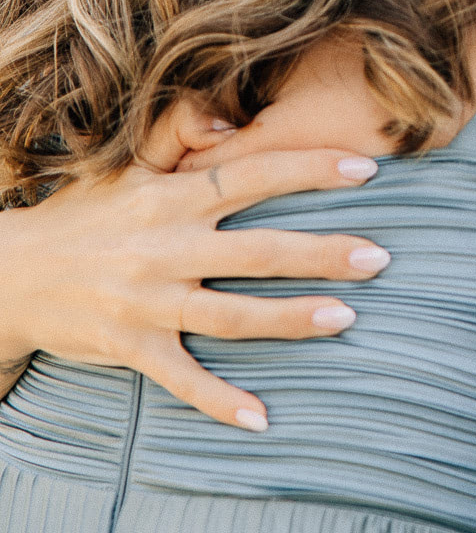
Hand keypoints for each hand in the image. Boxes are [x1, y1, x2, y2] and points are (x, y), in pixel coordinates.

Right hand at [0, 102, 391, 431]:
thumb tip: (230, 113)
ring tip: (346, 319)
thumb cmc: (83, 214)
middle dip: (323, 253)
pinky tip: (263, 419)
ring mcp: (148, 301)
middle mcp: (164, 246)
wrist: (10, 272)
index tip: (367, 167)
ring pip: (231, 315)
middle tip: (381, 257)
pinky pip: (182, 379)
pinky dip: (221, 402)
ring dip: (291, 319)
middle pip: (258, 251)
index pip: (253, 174)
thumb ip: (179, 132)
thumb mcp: (127, 165)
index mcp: (172, 196)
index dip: (311, 169)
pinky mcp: (130, 347)